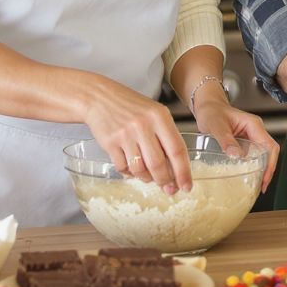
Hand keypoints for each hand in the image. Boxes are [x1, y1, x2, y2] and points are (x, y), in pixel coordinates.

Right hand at [81, 75, 192, 194]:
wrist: (99, 97)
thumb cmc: (131, 107)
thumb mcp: (154, 113)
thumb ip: (166, 137)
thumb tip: (175, 170)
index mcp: (159, 116)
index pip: (177, 149)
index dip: (183, 172)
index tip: (186, 187)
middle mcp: (143, 125)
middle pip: (158, 164)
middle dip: (165, 181)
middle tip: (168, 188)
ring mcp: (125, 134)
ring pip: (140, 169)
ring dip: (147, 178)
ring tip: (149, 176)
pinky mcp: (110, 143)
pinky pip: (123, 168)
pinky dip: (129, 173)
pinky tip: (132, 168)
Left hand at [191, 91, 280, 192]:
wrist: (206, 107)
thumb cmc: (211, 112)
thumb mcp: (216, 126)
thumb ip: (226, 140)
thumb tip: (237, 155)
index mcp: (254, 125)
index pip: (270, 147)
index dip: (271, 164)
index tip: (264, 179)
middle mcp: (255, 131)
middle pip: (269, 153)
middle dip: (267, 171)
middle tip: (261, 187)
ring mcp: (251, 137)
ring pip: (262, 156)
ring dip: (260, 170)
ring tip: (254, 186)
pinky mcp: (244, 143)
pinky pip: (252, 156)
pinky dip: (251, 167)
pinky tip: (244, 176)